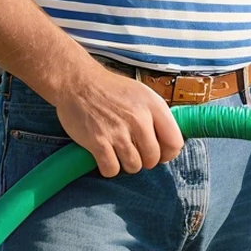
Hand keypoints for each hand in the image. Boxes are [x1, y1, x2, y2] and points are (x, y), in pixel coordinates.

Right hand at [52, 62, 184, 177]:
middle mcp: (138, 118)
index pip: (175, 143)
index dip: (167, 153)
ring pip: (134, 167)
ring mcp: (118, 131)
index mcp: (153, 105)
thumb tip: (169, 146)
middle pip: (153, 158)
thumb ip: (158, 117)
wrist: (76, 81)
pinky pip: (112, 170)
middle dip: (144, 159)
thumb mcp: (141, 94)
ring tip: (117, 149)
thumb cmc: (110, 90)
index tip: (159, 152)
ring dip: (126, 164)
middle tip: (132, 149)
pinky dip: (108, 167)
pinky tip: (104, 154)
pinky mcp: (98, 142)